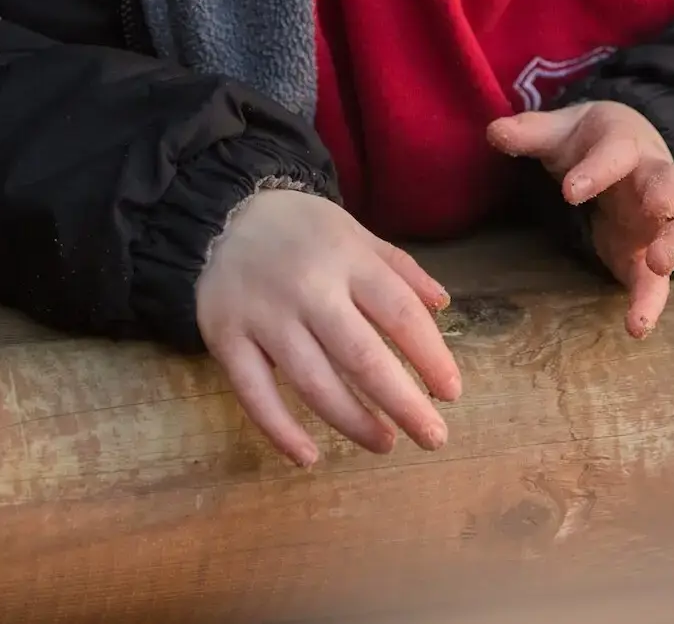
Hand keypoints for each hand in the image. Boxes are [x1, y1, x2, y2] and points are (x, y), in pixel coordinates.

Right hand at [195, 188, 462, 465]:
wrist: (222, 216)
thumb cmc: (303, 231)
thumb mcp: (355, 233)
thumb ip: (400, 269)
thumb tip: (443, 306)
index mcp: (347, 258)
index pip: (399, 313)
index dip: (431, 357)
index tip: (451, 393)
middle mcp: (308, 288)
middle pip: (362, 357)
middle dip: (403, 403)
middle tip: (433, 437)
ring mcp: (264, 316)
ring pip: (313, 382)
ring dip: (353, 422)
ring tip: (385, 443)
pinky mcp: (226, 339)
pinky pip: (254, 395)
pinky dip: (281, 431)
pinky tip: (309, 457)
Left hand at [488, 101, 673, 337]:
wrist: (625, 150)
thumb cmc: (589, 142)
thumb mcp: (562, 132)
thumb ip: (532, 134)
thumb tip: (495, 130)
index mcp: (625, 143)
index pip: (617, 151)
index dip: (597, 169)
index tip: (568, 190)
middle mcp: (651, 179)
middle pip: (671, 182)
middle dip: (666, 196)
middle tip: (658, 208)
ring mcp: (657, 220)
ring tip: (659, 266)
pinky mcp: (647, 254)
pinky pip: (657, 279)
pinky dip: (651, 301)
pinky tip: (637, 327)